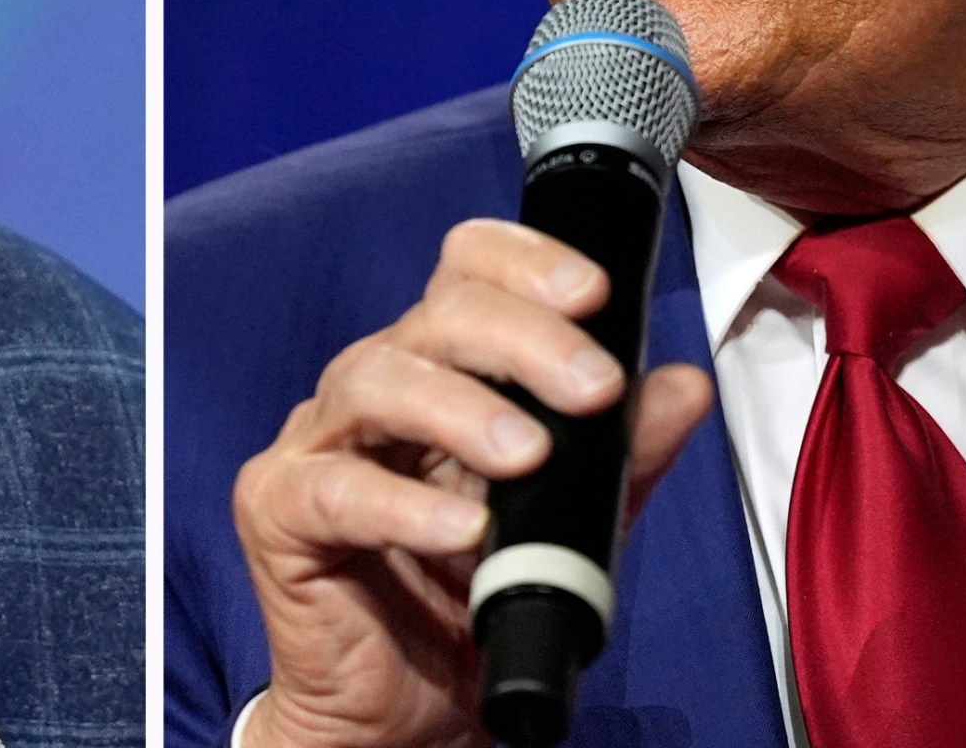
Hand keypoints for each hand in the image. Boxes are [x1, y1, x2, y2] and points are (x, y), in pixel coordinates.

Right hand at [230, 218, 713, 747]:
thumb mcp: (570, 523)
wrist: (401, 711)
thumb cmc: (469, 598)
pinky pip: (336, 491)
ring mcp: (318, 442)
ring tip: (528, 455)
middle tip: (593, 387)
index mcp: (440, 368)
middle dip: (522, 340)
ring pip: (377, 382)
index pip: (466, 272)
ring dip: (462, 410)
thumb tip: (685, 388)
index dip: (524, 263)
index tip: (594, 294)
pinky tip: (462, 528)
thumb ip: (622, 457)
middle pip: (434, 317)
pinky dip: (402, 505)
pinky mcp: (280, 510)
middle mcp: (373, 386)